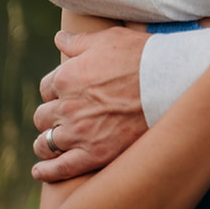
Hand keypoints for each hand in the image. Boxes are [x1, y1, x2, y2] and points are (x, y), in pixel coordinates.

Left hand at [32, 25, 147, 181]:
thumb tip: (59, 38)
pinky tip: (40, 171)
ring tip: (49, 144)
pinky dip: (46, 171)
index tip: (66, 94)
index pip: (46, 88)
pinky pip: (60, 168)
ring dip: (45, 142)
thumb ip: (78, 41)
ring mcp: (80, 132)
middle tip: (65, 117)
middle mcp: (67, 106)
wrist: (169, 82)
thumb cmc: (140, 56)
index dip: (55, 91)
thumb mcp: (108, 39)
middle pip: (43, 116)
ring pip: (45, 142)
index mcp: (66, 77)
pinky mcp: (95, 154)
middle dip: (51, 115)